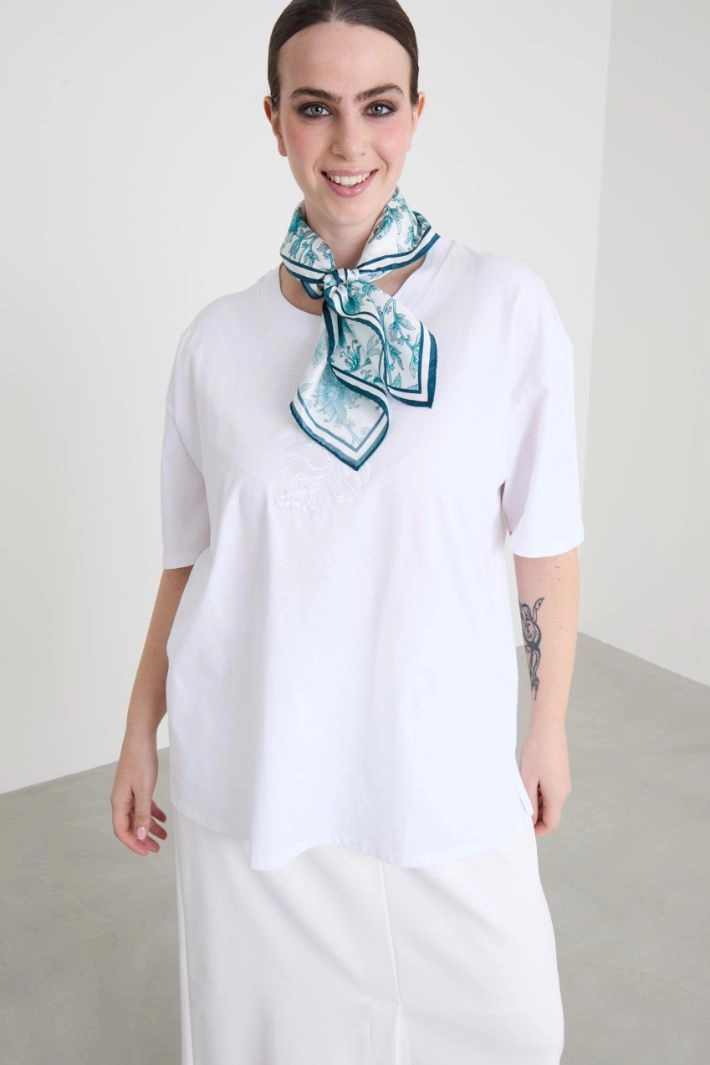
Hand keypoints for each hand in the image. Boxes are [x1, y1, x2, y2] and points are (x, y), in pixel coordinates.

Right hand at [110, 729, 168, 854]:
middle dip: (142, 839)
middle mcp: (120, 799)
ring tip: (163, 837)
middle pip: (129, 826)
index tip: (147, 852)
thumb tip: (140, 836)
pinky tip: (163, 818)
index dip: (133, 843)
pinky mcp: (136, 785)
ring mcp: (128, 792)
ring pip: (137, 816)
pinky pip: (142, 805)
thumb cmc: (141, 761)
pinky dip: (152, 813)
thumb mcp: (144, 790)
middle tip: (156, 849)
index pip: (122, 830)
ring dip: (149, 828)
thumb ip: (142, 814)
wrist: (141, 737)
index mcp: (119, 802)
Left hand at [519, 719, 571, 837]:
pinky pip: (550, 790)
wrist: (548, 727)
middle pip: (551, 813)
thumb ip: (529, 801)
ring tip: (519, 792)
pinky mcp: (560, 773)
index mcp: (557, 795)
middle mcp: (564, 791)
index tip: (523, 828)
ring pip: (549, 801)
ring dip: (535, 802)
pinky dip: (539, 792)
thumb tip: (530, 819)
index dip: (537, 830)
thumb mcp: (527, 778)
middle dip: (534, 816)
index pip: (551, 824)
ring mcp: (563, 782)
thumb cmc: (537, 751)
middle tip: (516, 809)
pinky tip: (526, 781)